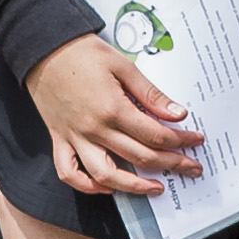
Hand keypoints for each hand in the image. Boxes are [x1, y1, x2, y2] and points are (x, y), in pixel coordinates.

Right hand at [26, 34, 202, 197]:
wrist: (42, 49)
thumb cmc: (83, 53)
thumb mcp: (123, 66)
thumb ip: (151, 94)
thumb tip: (177, 114)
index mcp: (113, 109)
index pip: (155, 135)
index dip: (180, 141)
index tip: (195, 141)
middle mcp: (94, 129)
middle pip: (139, 157)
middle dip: (171, 164)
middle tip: (191, 168)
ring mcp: (74, 137)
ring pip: (105, 175)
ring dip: (133, 187)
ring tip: (155, 188)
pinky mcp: (59, 139)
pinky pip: (69, 172)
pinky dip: (86, 185)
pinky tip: (106, 187)